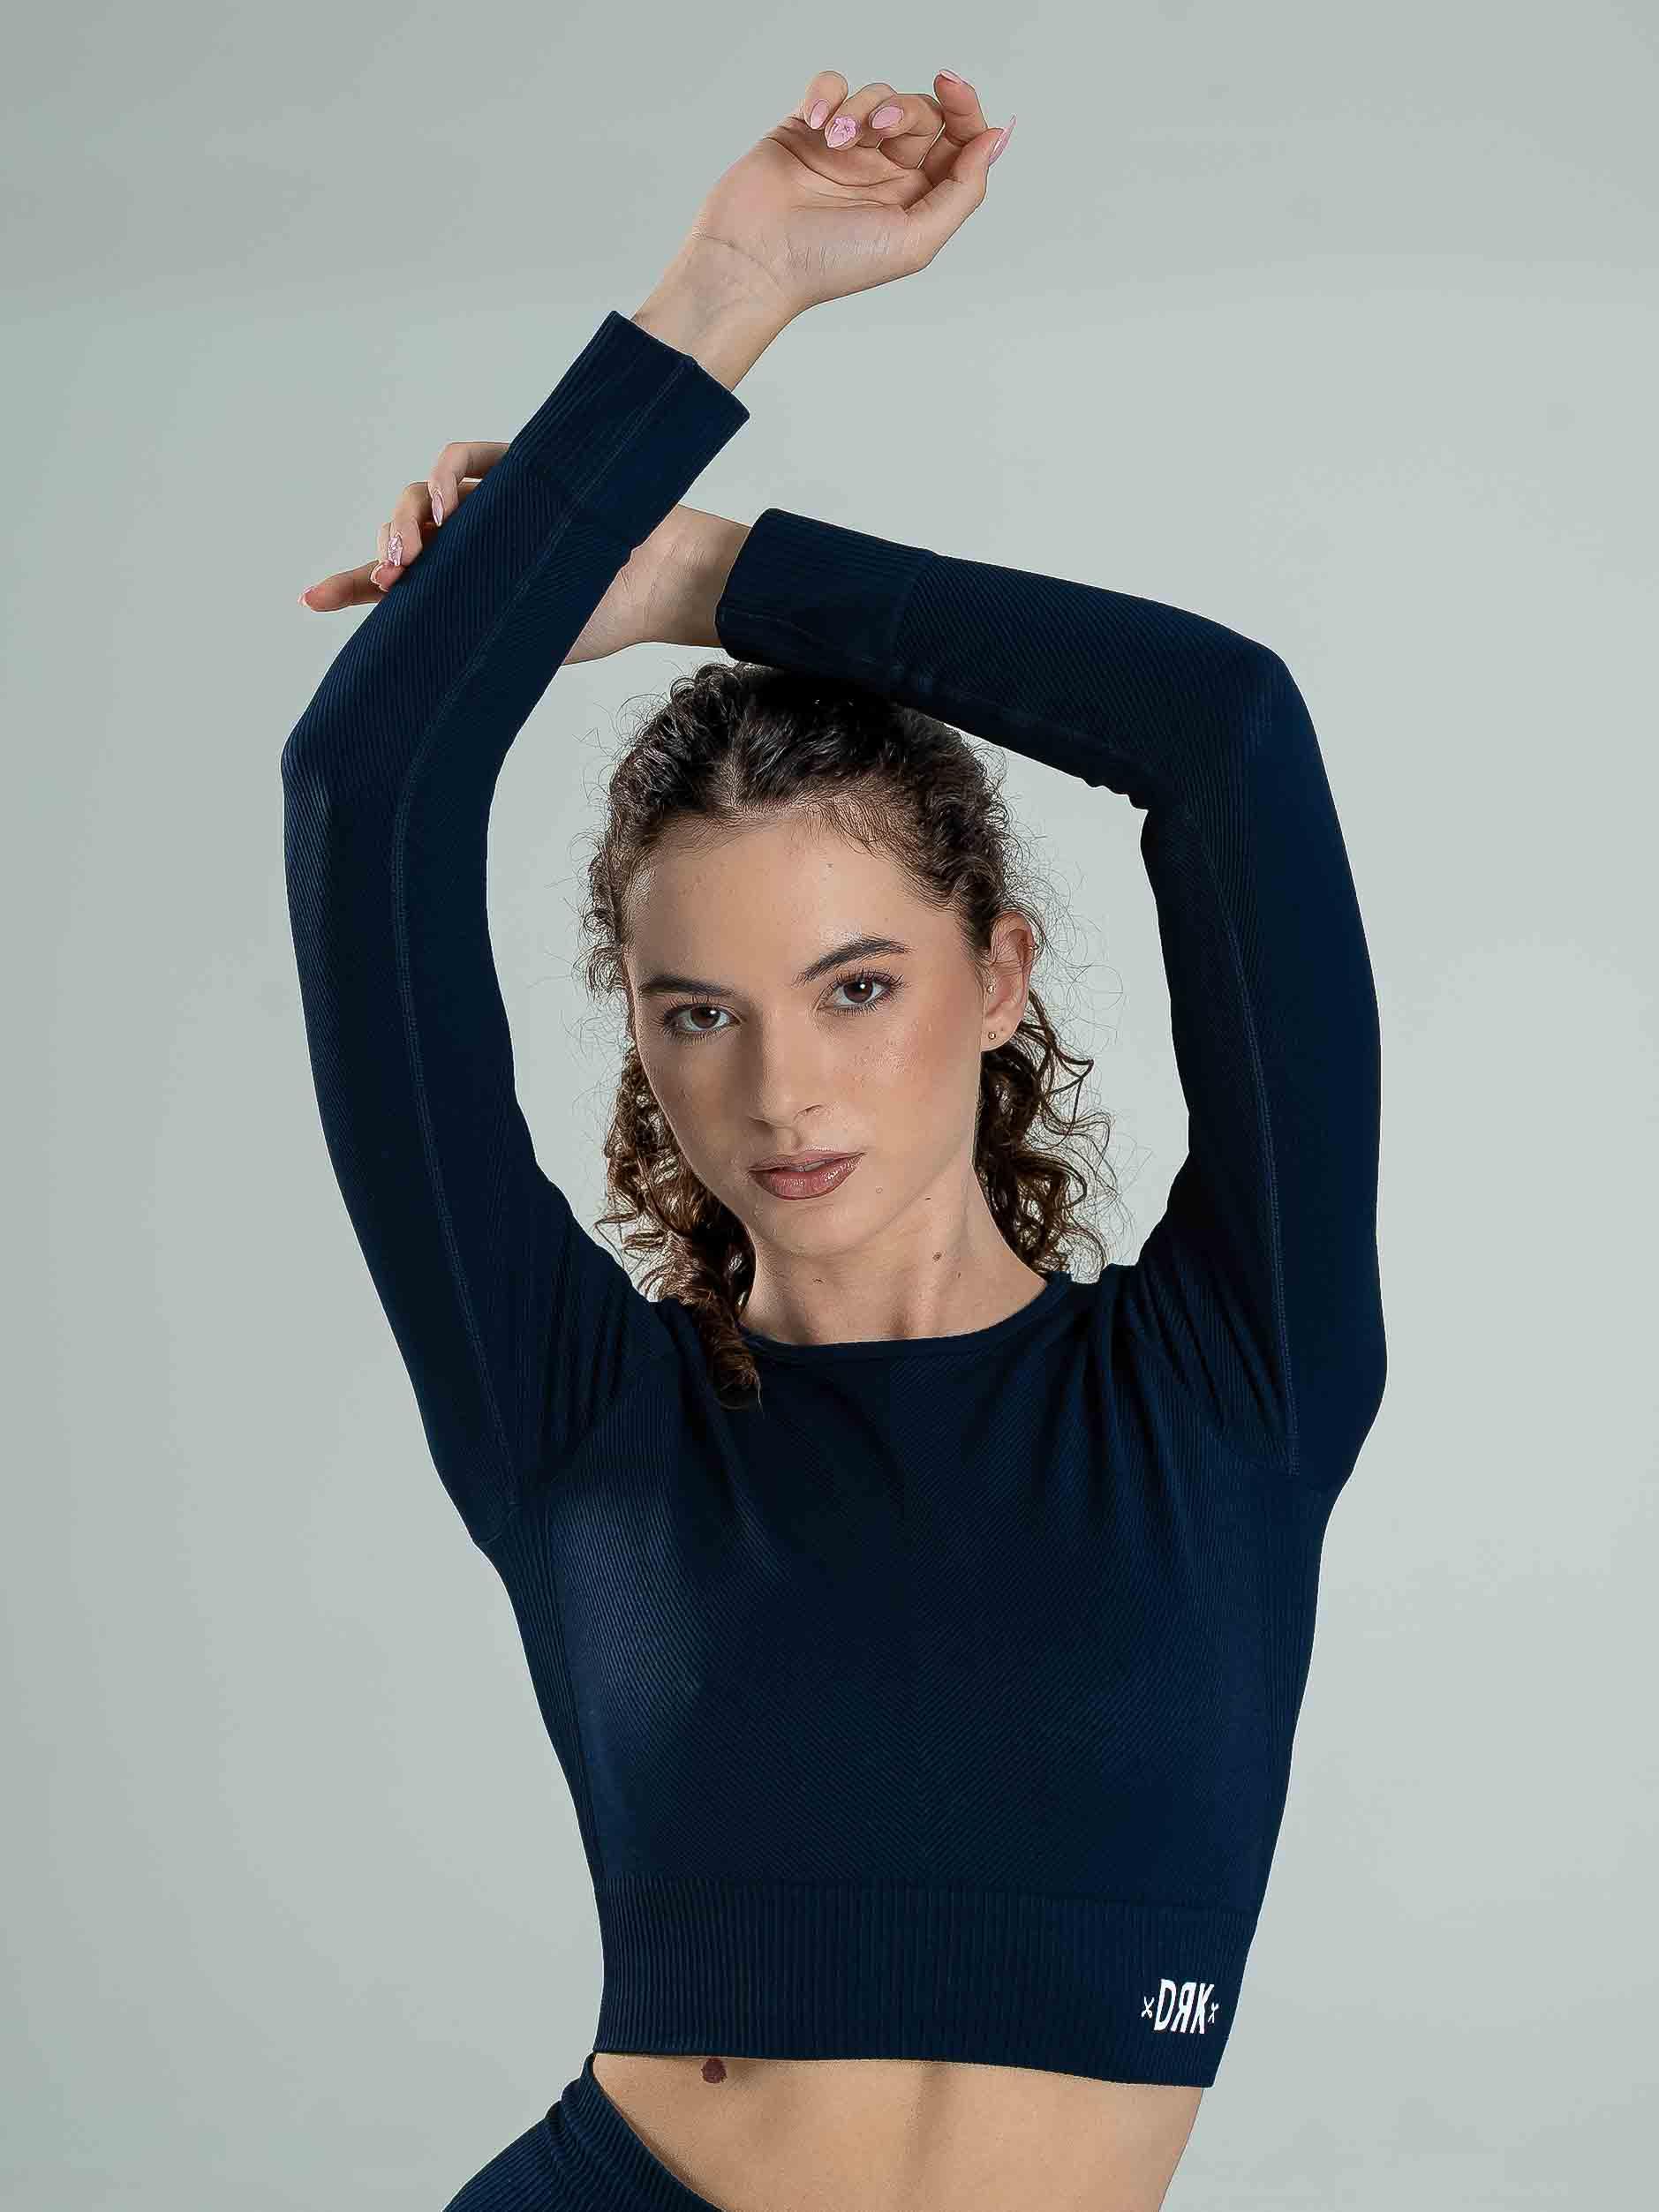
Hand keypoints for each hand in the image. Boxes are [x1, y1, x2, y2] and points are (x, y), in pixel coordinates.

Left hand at [295, 440, 690, 663]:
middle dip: (382, 550)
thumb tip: (422, 688)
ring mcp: (491, 504)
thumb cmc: (603, 619)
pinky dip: (444, 478)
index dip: (349, 585)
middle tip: (388, 577)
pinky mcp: (516, 469)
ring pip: (421, 493)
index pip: (396, 582)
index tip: (310, 600)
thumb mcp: (526, 646)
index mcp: (466, 584)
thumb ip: (476, 647)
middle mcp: (472, 542)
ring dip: (405, 517)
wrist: (658, 581)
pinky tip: (444, 508)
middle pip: (404, 531)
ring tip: (411, 550)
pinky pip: (462, 460)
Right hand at [679, 67, 1013, 320]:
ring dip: (859, 108)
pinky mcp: (806, 129)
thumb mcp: (915, 241)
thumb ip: (962, 192)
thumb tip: (996, 139)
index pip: (958, 141)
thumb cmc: (829, 264)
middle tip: (875, 130)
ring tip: (833, 141)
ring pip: (875, 94)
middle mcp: (885, 173)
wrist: (755, 260)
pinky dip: (826, 94)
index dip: (964, 107)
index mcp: (916, 200)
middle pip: (919, 112)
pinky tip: (813, 124)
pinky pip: (831, 86)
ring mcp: (846, 150)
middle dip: (902, 110)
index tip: (951, 85)